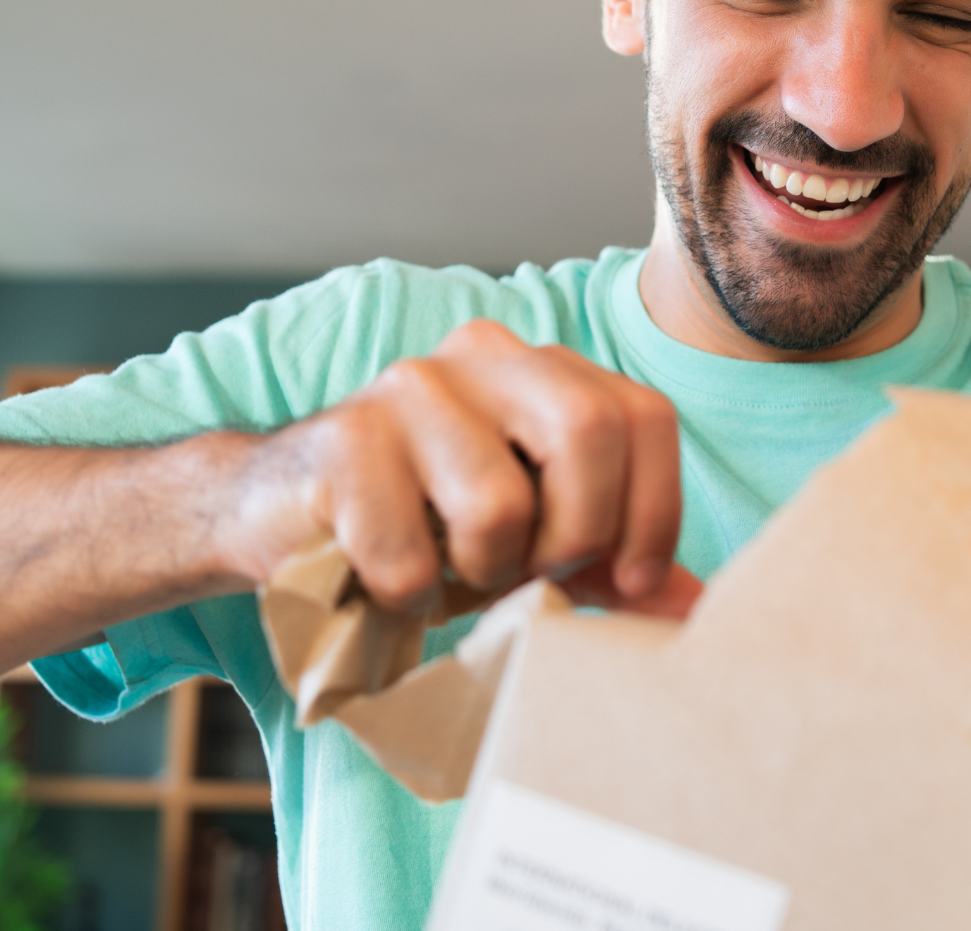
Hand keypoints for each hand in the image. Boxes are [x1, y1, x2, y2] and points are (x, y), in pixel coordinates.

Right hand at [216, 319, 686, 614]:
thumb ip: (611, 563)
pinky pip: (409, 555)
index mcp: (543, 368)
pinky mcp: (342, 442)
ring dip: (482, 572)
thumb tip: (692, 614)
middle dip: (576, 533)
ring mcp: (407, 390)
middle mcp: (483, 357)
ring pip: (498, 502)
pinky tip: (388, 580)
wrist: (278, 513)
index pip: (644, 416)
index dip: (654, 511)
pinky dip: (409, 596)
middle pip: (587, 431)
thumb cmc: (425, 527)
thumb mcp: (533, 541)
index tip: (630, 579)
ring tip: (450, 571)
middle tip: (533, 574)